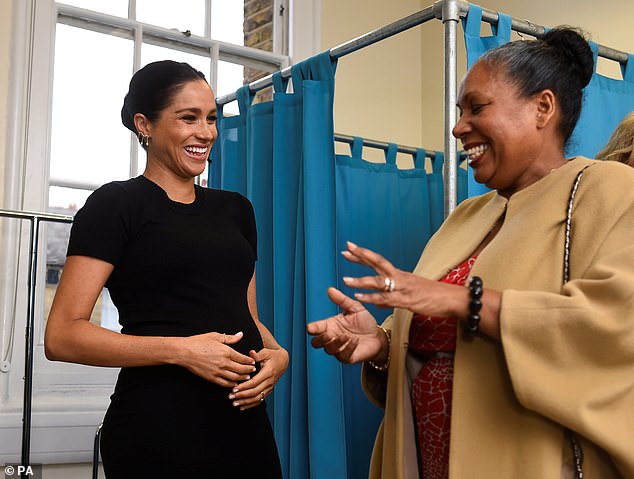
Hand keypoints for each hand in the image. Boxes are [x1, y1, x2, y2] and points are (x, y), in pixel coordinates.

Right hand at [178, 331, 256, 386]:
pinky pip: (225, 383)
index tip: (253, 361)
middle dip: (249, 370)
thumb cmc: (199, 342)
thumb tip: (241, 334)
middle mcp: (224, 363)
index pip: (242, 358)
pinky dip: (232, 384)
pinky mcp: (211, 378)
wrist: (184, 352)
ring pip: (235, 378)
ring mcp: (218, 372)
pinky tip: (235, 383)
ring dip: (242, 378)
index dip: (250, 361)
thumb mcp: (215, 336)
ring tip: (247, 377)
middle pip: (241, 369)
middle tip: (253, 370)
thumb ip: (230, 338)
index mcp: (226, 351)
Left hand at [228, 347, 288, 410]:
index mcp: (268, 372)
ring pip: (257, 398)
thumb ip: (258, 354)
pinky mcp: (269, 390)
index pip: (254, 382)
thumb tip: (251, 353)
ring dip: (245, 402)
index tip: (234, 388)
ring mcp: (270, 387)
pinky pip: (260, 400)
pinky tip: (242, 407)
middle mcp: (269, 381)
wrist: (283, 361)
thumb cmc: (273, 356)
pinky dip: (251, 405)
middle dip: (242, 395)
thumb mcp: (266, 352)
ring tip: (234, 403)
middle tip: (230, 396)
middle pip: (255, 392)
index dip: (244, 386)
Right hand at [307, 287, 384, 363]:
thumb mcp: (355, 308)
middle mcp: (332, 338)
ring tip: (346, 336)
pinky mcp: (347, 357)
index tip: (311, 327)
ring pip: (329, 349)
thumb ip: (342, 300)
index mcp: (330, 325)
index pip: (315, 328)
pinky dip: (348, 347)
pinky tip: (355, 341)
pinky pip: (342, 355)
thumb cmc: (365, 322)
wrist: (378, 336)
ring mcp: (339, 348)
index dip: (312, 328)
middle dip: (320, 339)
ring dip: (336, 343)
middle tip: (329, 334)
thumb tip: (330, 290)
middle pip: (316, 342)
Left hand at [341, 241, 465, 317]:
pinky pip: (386, 298)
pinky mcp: (406, 300)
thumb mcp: (410, 296)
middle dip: (361, 256)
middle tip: (345, 249)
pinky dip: (371, 298)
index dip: (363, 254)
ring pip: (379, 282)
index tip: (349, 247)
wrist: (453, 300)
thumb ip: (392, 298)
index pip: (378, 261)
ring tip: (345, 280)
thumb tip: (379, 304)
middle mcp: (400, 277)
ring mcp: (403, 288)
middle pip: (378, 263)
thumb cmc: (434, 297)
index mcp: (400, 274)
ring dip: (361, 281)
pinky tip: (359, 297)